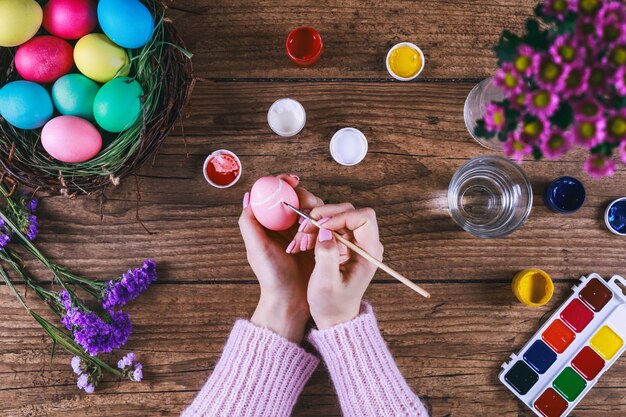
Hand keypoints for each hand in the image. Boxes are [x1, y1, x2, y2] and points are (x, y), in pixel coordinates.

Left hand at [239, 174, 323, 341]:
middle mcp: (285, 224)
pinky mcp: (318, 239)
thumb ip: (249, 222)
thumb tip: (248, 197)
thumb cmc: (271, 277)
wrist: (291, 300)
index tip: (291, 179)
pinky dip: (324, 223)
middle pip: (296, 196)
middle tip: (306, 207)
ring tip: (310, 231)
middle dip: (303, 196)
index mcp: (268, 223)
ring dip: (314, 212)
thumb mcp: (255, 248)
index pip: (274, 193)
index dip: (281, 182)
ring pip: (313, 207)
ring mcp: (302, 231)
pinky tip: (321, 235)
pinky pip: (324, 222)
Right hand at [303, 204, 383, 329]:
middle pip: (349, 211)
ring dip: (315, 223)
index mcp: (369, 252)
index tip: (320, 227)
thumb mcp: (326, 283)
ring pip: (336, 216)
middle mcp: (365, 243)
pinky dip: (314, 230)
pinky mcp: (343, 243)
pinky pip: (329, 226)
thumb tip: (324, 231)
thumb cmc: (332, 304)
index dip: (341, 217)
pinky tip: (301, 243)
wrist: (333, 316)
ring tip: (299, 240)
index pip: (364, 218)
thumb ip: (327, 255)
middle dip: (324, 216)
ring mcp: (354, 242)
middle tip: (304, 228)